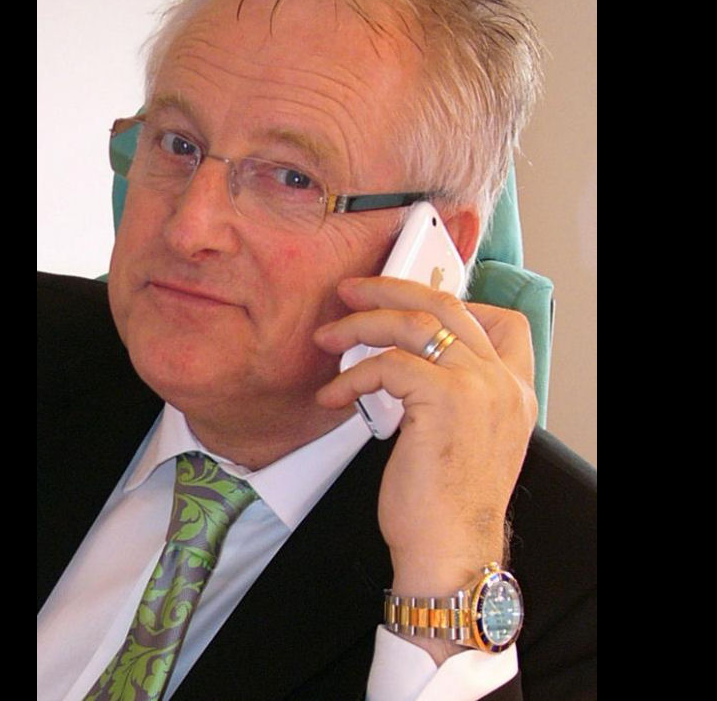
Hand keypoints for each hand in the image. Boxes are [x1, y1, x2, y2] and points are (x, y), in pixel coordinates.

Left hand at [314, 277, 536, 659]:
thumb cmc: (446, 503)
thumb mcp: (464, 437)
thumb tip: (404, 360)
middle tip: (352, 291)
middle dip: (391, 289)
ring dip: (361, 325)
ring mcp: (479, 387)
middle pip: (447, 305)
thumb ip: (452, 392)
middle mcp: (503, 381)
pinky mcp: (446, 400)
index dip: (455, 300)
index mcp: (513, 389)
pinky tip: (334, 395)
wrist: (450, 551)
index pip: (504, 321)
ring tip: (327, 336)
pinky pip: (389, 365)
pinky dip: (353, 375)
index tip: (409, 303)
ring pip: (414, 324)